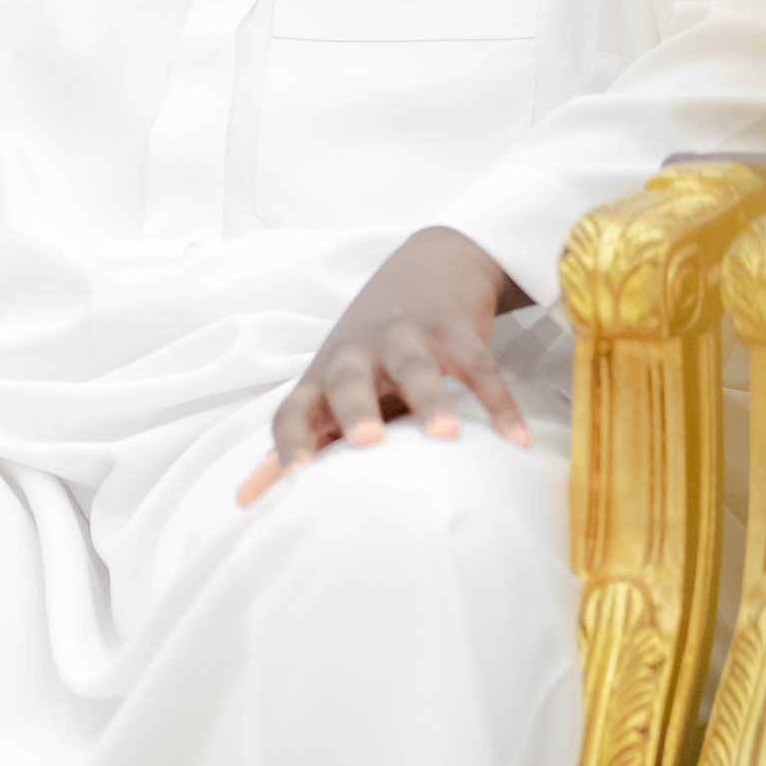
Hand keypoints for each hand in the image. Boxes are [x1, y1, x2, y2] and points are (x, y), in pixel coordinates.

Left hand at [238, 226, 530, 507]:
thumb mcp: (335, 389)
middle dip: (355, 409)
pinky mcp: (453, 328)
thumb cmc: (372, 351)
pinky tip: (516, 439)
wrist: (428, 265)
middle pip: (348, 379)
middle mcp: (357, 354)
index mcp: (323, 377)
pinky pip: (478, 365)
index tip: (295, 477)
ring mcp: (405, 336)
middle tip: (368, 441)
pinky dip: (498, 402)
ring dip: (430, 399)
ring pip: (414, 366)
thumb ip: (306, 441)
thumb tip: (249, 500)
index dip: (289, 441)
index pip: (292, 408)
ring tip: (445, 435)